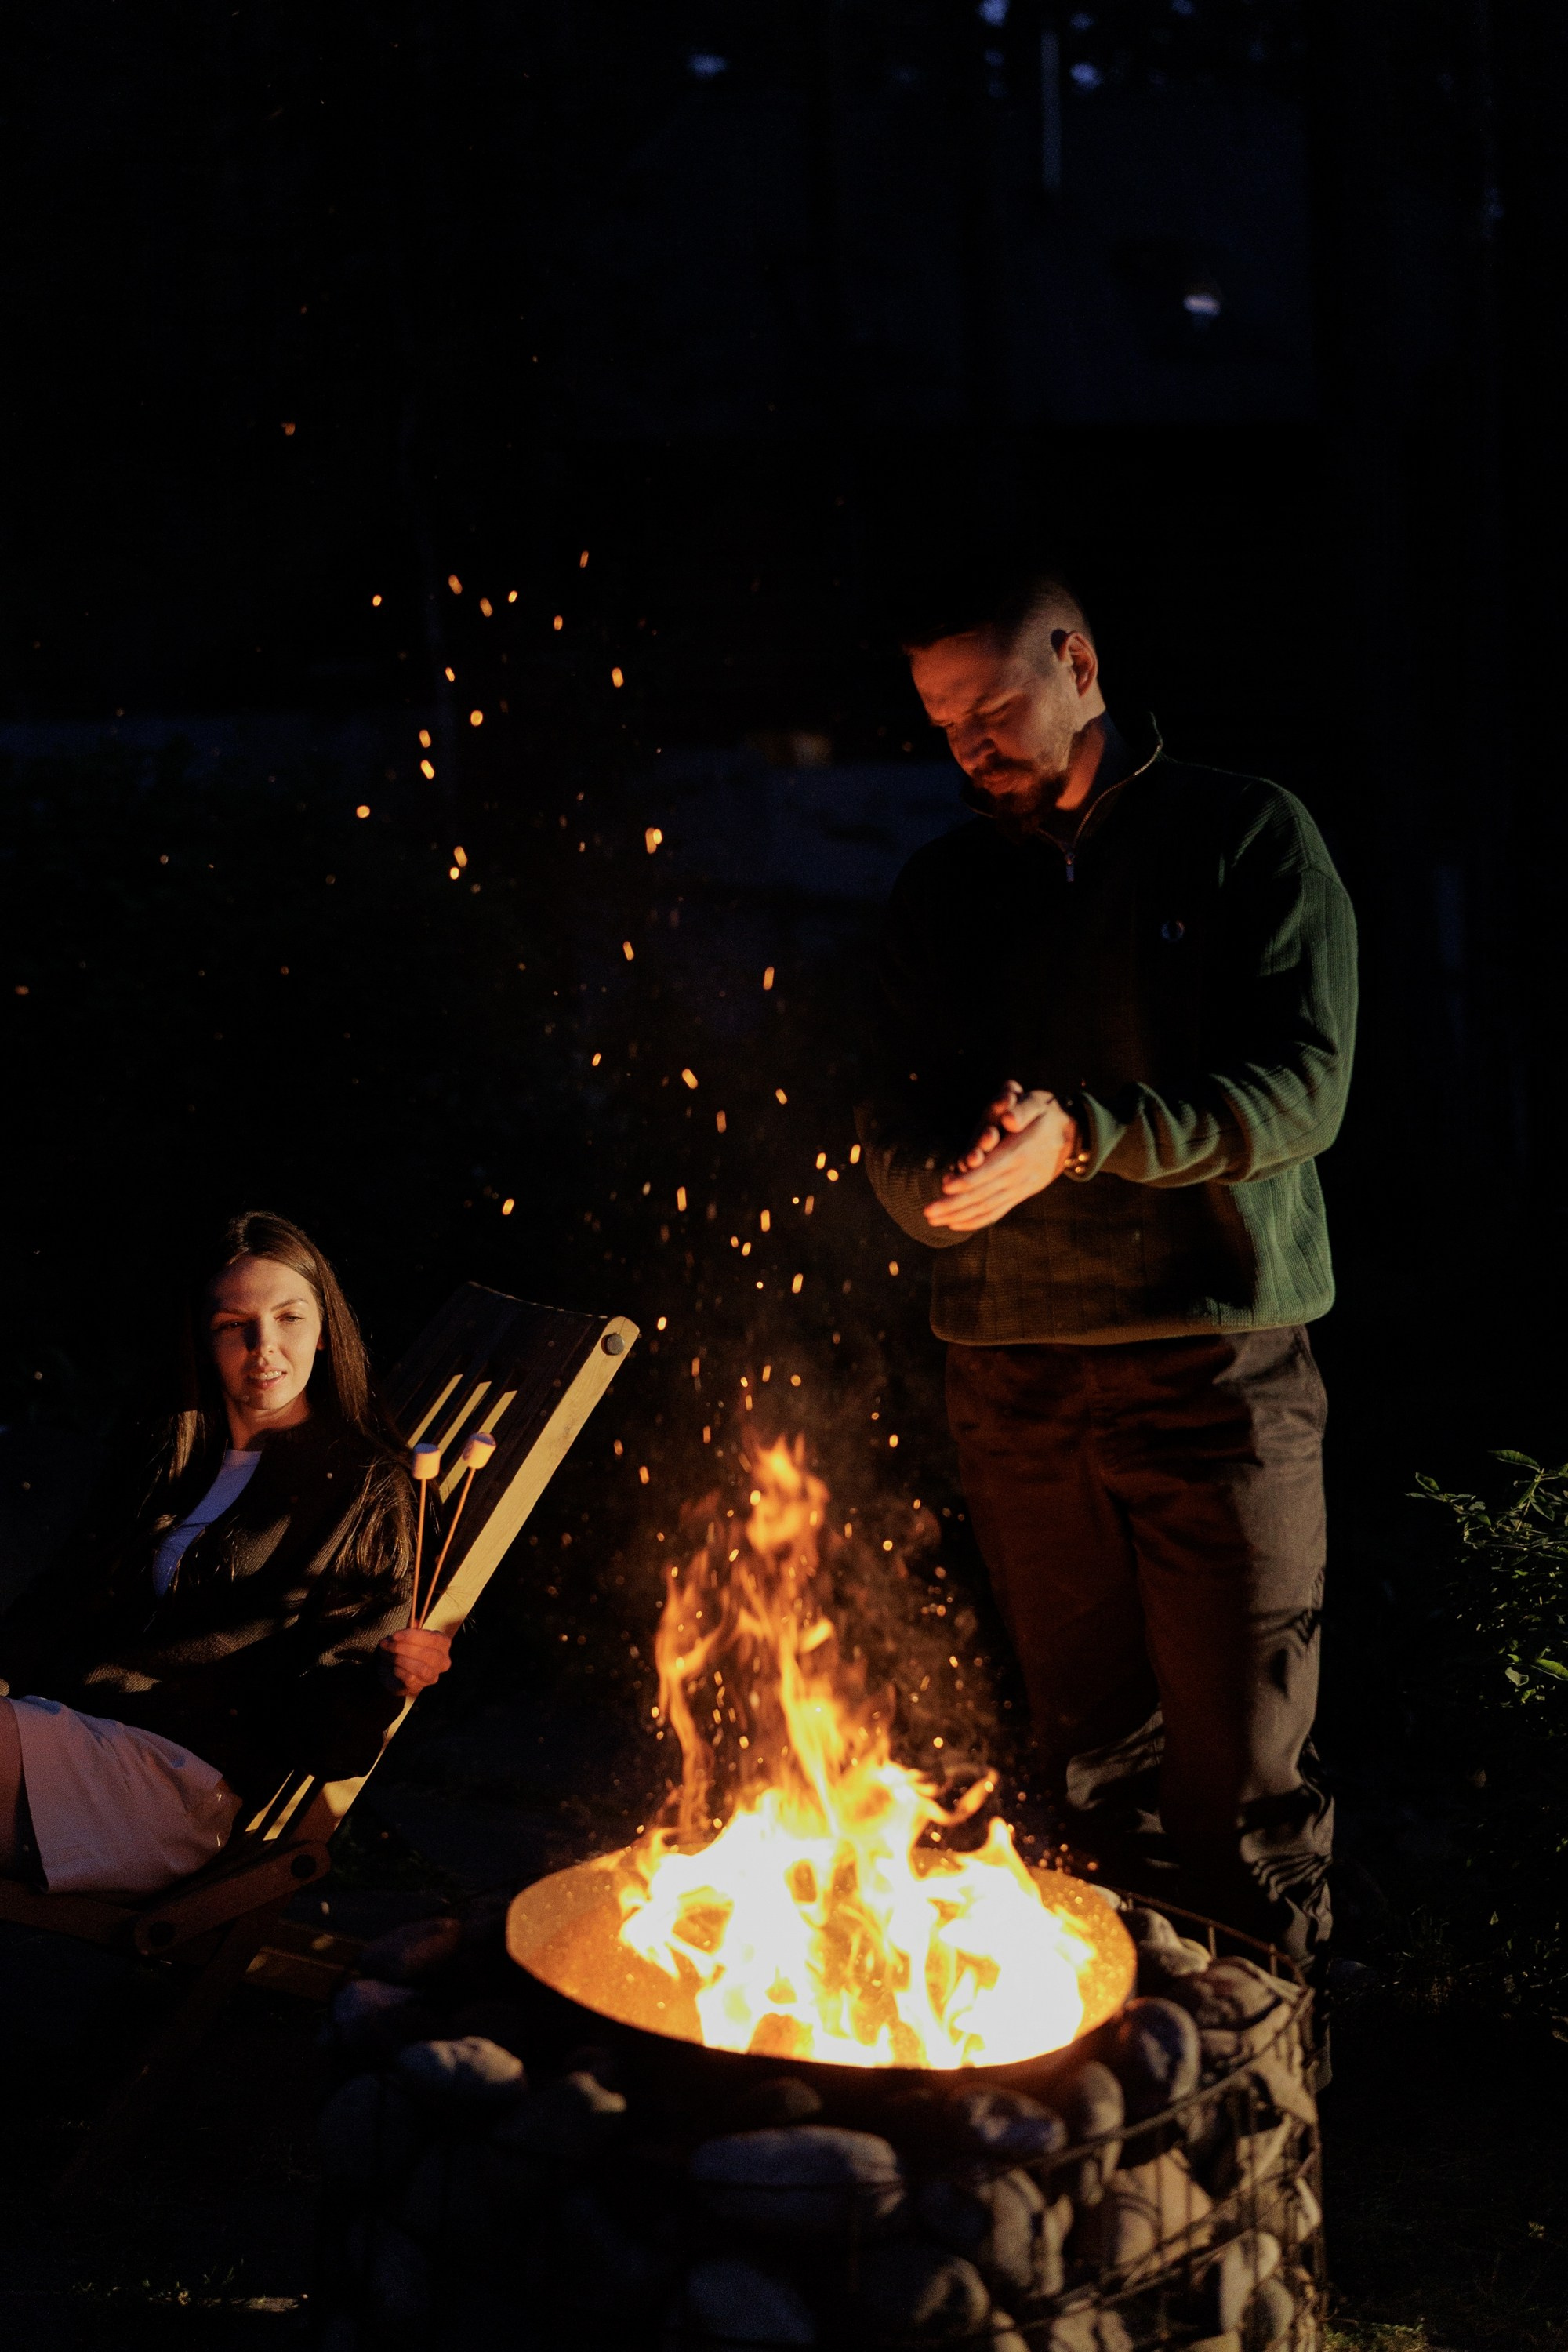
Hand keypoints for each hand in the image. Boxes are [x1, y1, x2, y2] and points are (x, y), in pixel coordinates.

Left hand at [378, 1627, 452, 1696]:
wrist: (393, 1671)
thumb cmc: (405, 1650)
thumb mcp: (408, 1635)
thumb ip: (412, 1628)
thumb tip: (414, 1621)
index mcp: (443, 1644)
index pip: (434, 1639)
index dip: (414, 1637)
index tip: (395, 1635)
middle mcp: (443, 1661)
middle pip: (429, 1655)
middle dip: (405, 1648)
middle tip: (389, 1645)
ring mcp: (432, 1676)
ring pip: (422, 1669)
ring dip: (401, 1660)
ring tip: (389, 1655)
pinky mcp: (419, 1687)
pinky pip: (411, 1679)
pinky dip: (399, 1671)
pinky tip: (393, 1667)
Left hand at [924, 1085, 1077, 1231]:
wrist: (1073, 1136)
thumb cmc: (1048, 1115)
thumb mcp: (1039, 1102)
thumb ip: (1023, 1108)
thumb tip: (1009, 1119)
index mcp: (1020, 1151)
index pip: (992, 1169)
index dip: (969, 1179)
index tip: (946, 1185)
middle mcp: (1020, 1174)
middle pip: (984, 1193)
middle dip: (954, 1204)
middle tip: (928, 1212)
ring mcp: (1020, 1188)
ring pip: (987, 1206)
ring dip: (959, 1215)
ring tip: (934, 1220)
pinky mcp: (1021, 1194)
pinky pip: (998, 1211)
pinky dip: (976, 1220)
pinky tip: (956, 1224)